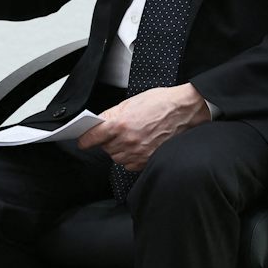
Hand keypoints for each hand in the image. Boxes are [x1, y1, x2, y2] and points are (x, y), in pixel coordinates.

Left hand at [76, 84, 210, 171]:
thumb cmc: (161, 103)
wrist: (185, 110)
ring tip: (129, 138)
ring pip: (116, 158)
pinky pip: (129, 165)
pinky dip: (129, 158)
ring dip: (118, 150)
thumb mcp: (130, 102)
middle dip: (106, 141)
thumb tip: (97, 123)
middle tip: (116, 133)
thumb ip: (111, 115)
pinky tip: (137, 147)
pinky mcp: (148, 160)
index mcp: (120, 124)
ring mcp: (139, 152)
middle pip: (105, 148)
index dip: (85, 139)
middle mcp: (128, 140)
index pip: (92, 137)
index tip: (82, 141)